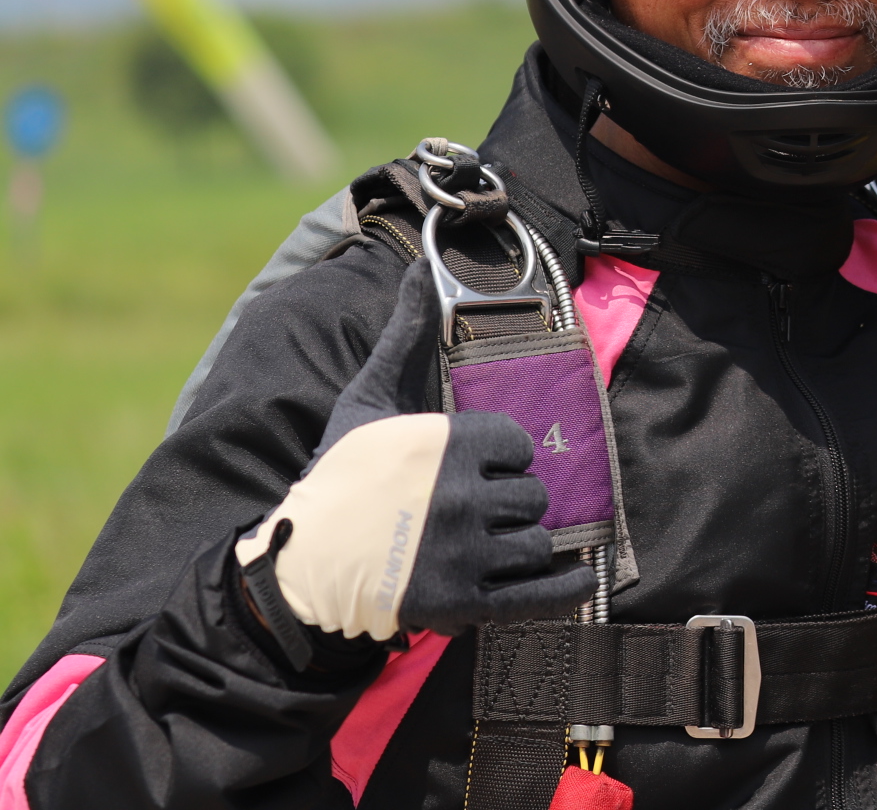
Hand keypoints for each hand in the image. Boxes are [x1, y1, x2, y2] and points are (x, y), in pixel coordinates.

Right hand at [235, 261, 593, 660]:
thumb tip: (417, 272)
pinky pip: (539, 595)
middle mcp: (460, 498)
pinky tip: (574, 580)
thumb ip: (403, 337)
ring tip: (483, 545)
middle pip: (531, 496)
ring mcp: (463, 554)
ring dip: (518, 545)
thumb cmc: (340, 478)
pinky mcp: (462, 604)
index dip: (498, 456)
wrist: (301, 564)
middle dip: (507, 502)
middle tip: (470, 512)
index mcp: (446, 446)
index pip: (516, 445)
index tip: (471, 468)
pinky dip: (564, 590)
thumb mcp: (366, 401)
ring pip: (536, 542)